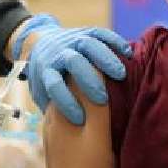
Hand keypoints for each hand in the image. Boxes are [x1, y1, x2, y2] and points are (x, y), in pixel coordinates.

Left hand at [13, 14, 131, 125]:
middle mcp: (58, 53)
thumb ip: (52, 109)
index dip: (65, 101)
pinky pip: (100, 33)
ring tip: (120, 75)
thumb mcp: (41, 95)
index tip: (79, 119)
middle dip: (88, 80)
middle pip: (73, 62)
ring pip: (88, 44)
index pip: (53, 84)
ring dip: (105, 59)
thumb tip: (65, 134)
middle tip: (103, 98)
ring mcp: (72, 40)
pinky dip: (114, 41)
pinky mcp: (85, 32)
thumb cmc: (46, 80)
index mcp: (45, 71)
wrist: (40, 44)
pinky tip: (128, 53)